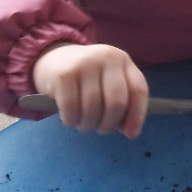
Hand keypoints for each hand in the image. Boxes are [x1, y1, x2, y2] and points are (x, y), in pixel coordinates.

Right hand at [32, 43, 147, 138]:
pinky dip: (71, 121)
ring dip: (87, 125)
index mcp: (123, 60)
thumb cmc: (87, 78)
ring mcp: (85, 63)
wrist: (53, 59)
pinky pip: (71, 109)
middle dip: (108, 124)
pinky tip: (69, 117)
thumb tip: (130, 131)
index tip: (130, 134)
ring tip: (83, 122)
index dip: (137, 116)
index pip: (138, 89)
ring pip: (93, 109)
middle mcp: (106, 57)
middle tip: (99, 128)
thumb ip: (122, 102)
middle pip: (116, 102)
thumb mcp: (108, 81)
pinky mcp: (64, 74)